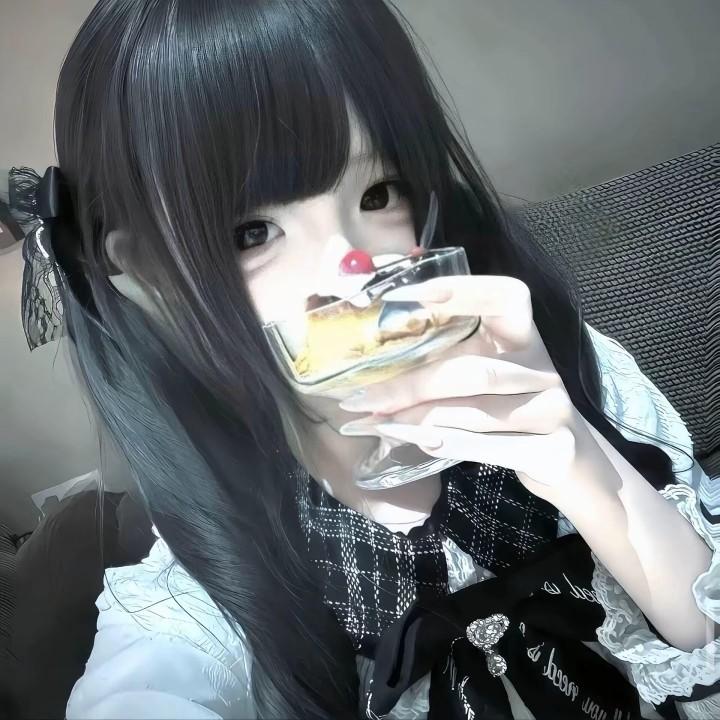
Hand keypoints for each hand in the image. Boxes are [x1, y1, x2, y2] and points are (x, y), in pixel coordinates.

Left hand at [338, 275, 606, 503]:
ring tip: (376, 422)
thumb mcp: (487, 369)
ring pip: (478, 413)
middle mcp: (543, 369)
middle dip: (413, 384)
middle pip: (475, 371)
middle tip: (362, 396)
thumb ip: (445, 357)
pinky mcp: (553, 451)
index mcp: (525, 336)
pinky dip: (449, 445)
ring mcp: (553, 410)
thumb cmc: (512, 404)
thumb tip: (371, 354)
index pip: (506, 297)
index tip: (407, 297)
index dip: (461, 291)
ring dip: (419, 417)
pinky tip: (418, 442)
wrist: (568, 458)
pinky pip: (489, 448)